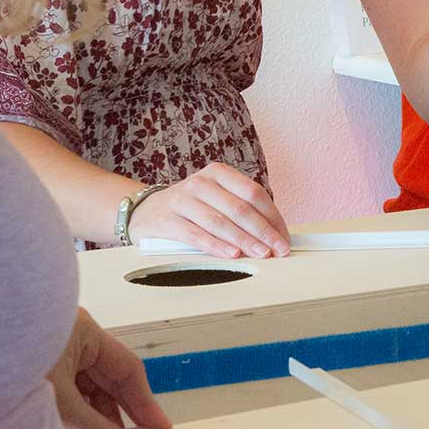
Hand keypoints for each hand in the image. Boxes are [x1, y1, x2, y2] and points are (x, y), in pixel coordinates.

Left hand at [49, 308, 170, 428]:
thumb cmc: (5, 365)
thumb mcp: (59, 402)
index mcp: (84, 331)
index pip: (127, 369)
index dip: (145, 401)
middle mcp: (72, 339)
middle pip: (109, 378)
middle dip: (125, 413)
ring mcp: (53, 354)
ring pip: (89, 388)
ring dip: (103, 417)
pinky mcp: (37, 370)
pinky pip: (70, 392)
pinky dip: (82, 413)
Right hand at [128, 161, 289, 258]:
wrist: (144, 211)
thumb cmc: (189, 208)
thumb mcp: (215, 199)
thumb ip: (240, 212)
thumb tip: (274, 235)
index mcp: (218, 173)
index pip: (253, 193)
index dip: (272, 216)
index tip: (284, 237)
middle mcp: (201, 183)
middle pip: (239, 208)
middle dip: (263, 231)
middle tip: (279, 249)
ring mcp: (182, 200)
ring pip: (220, 221)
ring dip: (244, 240)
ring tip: (261, 254)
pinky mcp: (166, 220)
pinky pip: (195, 234)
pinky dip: (216, 245)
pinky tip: (232, 254)